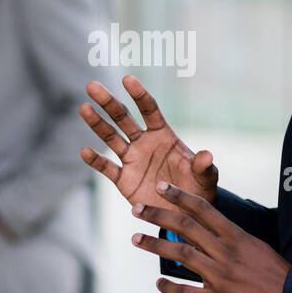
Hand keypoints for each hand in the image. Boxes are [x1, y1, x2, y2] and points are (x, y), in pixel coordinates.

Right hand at [79, 75, 218, 211]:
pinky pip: (107, 168)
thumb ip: (203, 166)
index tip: (127, 79)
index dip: (138, 95)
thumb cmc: (199, 189)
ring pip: (111, 138)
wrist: (185, 213)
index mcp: (163, 135)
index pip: (149, 110)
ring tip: (84, 108)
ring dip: (97, 124)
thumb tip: (207, 155)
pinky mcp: (123, 180)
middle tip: (92, 86)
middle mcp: (144, 143)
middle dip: (109, 102)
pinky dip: (96, 160)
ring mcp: (132, 160)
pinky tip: (85, 151)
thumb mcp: (206, 177)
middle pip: (123, 118)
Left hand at [130, 181, 290, 292]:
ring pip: (180, 255)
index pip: (203, 209)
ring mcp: (220, 277)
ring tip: (136, 239)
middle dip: (158, 216)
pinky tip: (158, 283)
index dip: (180, 196)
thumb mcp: (255, 246)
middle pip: (185, 227)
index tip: (161, 187)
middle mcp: (225, 253)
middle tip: (136, 209)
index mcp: (236, 237)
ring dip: (155, 245)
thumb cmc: (275, 273)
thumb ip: (229, 238)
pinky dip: (169, 288)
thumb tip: (205, 229)